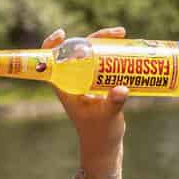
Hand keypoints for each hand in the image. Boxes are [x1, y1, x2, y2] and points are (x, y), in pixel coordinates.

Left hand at [44, 25, 129, 150]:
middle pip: (78, 51)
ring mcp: (87, 81)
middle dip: (94, 38)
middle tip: (117, 33)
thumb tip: (122, 89)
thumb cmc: (100, 133)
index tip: (63, 34)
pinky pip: (103, 63)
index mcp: (65, 87)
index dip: (53, 45)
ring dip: (105, 43)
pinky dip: (112, 54)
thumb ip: (114, 103)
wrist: (105, 145)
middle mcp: (74, 80)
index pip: (52, 61)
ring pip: (92, 55)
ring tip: (123, 35)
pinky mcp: (99, 84)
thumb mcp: (107, 116)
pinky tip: (126, 47)